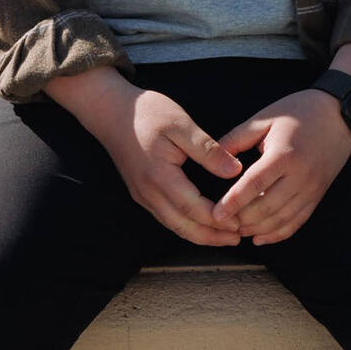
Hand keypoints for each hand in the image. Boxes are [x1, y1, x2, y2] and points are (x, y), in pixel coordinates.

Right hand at [67, 73, 244, 246]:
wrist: (110, 111)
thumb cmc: (147, 113)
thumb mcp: (181, 124)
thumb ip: (207, 150)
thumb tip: (235, 170)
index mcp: (159, 176)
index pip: (192, 208)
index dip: (217, 219)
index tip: (240, 223)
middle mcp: (148, 193)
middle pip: (182, 226)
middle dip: (211, 237)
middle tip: (237, 239)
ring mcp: (142, 195)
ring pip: (173, 225)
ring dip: (199, 234)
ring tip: (225, 236)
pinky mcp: (141, 193)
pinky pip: (166, 217)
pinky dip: (186, 225)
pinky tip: (201, 222)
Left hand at [211, 89, 350, 245]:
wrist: (338, 113)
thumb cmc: (298, 112)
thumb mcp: (264, 118)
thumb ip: (237, 138)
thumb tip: (212, 158)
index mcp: (283, 154)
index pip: (254, 183)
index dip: (234, 202)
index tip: (216, 215)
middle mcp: (299, 175)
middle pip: (267, 207)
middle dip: (242, 220)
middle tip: (222, 224)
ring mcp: (311, 188)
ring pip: (282, 219)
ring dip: (258, 229)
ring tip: (237, 231)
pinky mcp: (318, 195)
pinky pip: (297, 222)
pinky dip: (278, 234)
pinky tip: (260, 237)